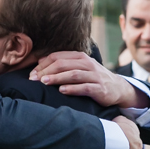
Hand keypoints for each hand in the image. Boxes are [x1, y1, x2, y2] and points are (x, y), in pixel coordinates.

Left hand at [32, 51, 147, 107]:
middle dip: (46, 71)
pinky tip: (62, 91)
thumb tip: (40, 61)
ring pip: (73, 74)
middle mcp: (87, 64)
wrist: (117, 88)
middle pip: (63, 64)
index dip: (43, 64)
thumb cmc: (94, 78)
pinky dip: (72, 88)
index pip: (57, 57)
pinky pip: (84, 87)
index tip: (32, 74)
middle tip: (34, 79)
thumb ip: (63, 64)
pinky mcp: (99, 88)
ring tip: (44, 82)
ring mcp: (94, 76)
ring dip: (57, 78)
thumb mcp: (80, 67)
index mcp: (80, 57)